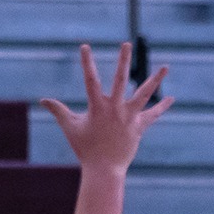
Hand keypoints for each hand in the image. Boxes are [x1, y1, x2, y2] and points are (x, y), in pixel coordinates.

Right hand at [39, 43, 171, 174]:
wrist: (104, 170)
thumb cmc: (85, 149)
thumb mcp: (70, 127)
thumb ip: (58, 111)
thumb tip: (42, 100)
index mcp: (97, 107)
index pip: (90, 79)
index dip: (86, 62)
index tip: (85, 46)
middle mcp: (115, 109)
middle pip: (120, 79)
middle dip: (123, 60)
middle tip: (126, 43)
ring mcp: (129, 117)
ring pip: (144, 94)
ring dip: (155, 79)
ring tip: (165, 66)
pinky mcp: (139, 127)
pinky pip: (152, 115)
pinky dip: (161, 107)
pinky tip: (170, 98)